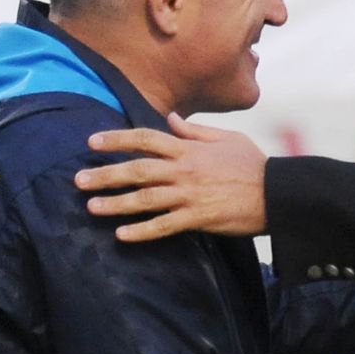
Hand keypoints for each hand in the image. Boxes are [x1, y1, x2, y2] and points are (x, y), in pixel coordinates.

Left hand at [76, 114, 267, 241]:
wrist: (276, 193)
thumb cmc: (254, 165)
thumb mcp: (227, 138)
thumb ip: (195, 131)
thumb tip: (170, 118)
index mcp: (189, 149)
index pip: (146, 139)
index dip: (117, 139)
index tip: (92, 143)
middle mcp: (184, 171)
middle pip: (137, 170)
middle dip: (106, 174)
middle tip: (78, 180)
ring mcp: (189, 195)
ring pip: (145, 198)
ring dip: (116, 203)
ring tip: (92, 207)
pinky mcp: (198, 218)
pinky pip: (164, 226)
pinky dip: (142, 231)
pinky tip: (122, 235)